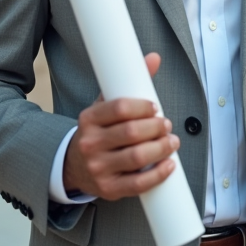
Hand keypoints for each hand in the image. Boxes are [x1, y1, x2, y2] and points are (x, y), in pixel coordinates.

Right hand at [62, 52, 178, 200]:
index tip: (155, 107)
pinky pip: (138, 184)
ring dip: (161, 149)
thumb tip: (155, 57)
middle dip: (156, 127)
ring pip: (137, 158)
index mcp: (89, 119)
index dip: (143, 107)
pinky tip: (169, 165)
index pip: (119, 108)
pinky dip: (158, 174)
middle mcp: (90, 143)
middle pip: (131, 133)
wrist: (74, 166)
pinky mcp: (109, 189)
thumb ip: (130, 84)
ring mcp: (98, 168)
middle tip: (167, 125)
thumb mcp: (106, 107)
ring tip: (172, 142)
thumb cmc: (98, 132)